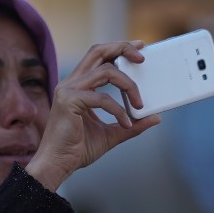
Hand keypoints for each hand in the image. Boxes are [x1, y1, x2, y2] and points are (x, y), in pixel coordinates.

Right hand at [26, 40, 161, 191]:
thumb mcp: (112, 134)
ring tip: (140, 104)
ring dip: (128, 85)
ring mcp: (68, 90)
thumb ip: (132, 124)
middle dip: (122, 48)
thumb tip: (155, 118)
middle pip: (98, 51)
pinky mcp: (69, 101)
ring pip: (106, 71)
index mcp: (78, 86)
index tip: (139, 48)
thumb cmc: (77, 150)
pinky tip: (125, 123)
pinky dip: (118, 110)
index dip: (118, 48)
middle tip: (143, 58)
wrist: (57, 165)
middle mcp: (71, 83)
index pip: (98, 57)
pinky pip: (102, 98)